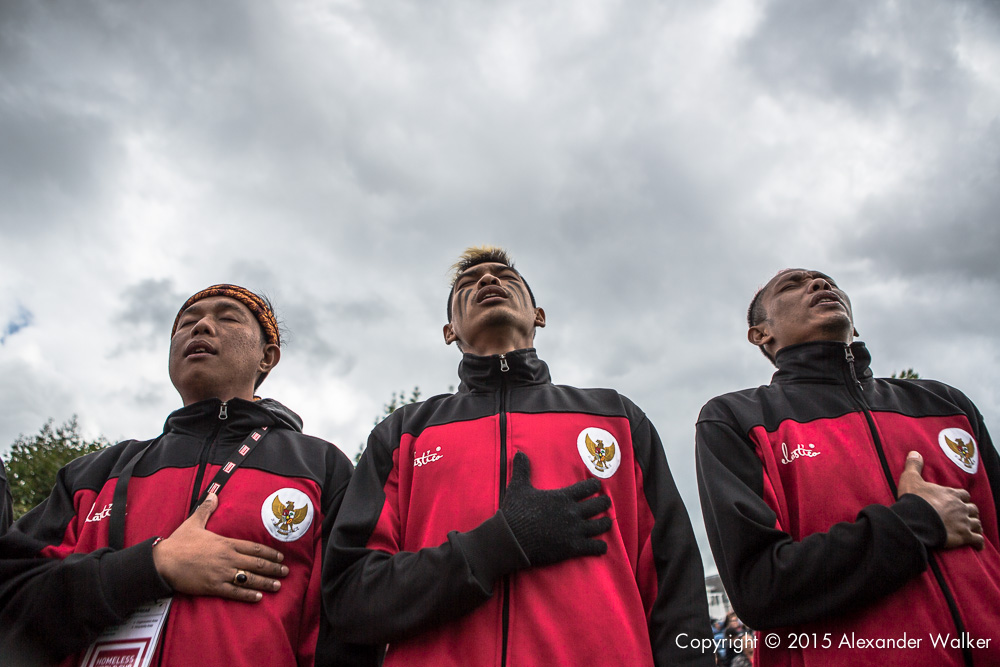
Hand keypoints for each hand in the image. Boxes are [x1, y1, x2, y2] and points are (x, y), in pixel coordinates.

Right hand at [152, 493, 288, 601]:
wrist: (162, 562)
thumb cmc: (178, 543)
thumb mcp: (194, 522)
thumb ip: (206, 509)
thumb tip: (213, 494)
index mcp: (226, 543)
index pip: (254, 548)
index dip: (269, 553)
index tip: (280, 557)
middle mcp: (227, 558)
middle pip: (256, 564)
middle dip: (273, 568)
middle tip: (285, 572)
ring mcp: (221, 573)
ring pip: (249, 578)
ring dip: (265, 582)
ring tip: (278, 586)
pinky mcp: (213, 587)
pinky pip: (234, 592)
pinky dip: (247, 595)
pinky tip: (258, 598)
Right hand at [500, 452, 611, 566]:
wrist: (511, 539)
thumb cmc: (515, 512)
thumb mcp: (518, 487)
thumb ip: (522, 469)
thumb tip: (519, 453)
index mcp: (563, 497)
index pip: (587, 487)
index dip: (595, 486)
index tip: (597, 485)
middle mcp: (572, 512)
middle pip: (598, 505)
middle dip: (604, 503)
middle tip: (606, 502)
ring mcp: (574, 531)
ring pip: (600, 526)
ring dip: (605, 523)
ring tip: (607, 522)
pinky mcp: (572, 548)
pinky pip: (594, 547)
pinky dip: (600, 546)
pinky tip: (602, 546)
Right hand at [897, 451, 983, 550]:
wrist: (917, 520)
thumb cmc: (914, 500)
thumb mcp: (911, 479)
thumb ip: (914, 466)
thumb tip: (914, 452)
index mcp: (950, 494)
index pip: (964, 494)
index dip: (962, 498)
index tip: (959, 500)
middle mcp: (960, 507)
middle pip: (973, 508)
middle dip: (971, 511)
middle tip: (966, 515)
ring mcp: (964, 522)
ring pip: (977, 523)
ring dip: (976, 526)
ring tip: (973, 529)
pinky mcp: (963, 536)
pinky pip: (977, 540)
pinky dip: (978, 542)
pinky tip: (978, 545)